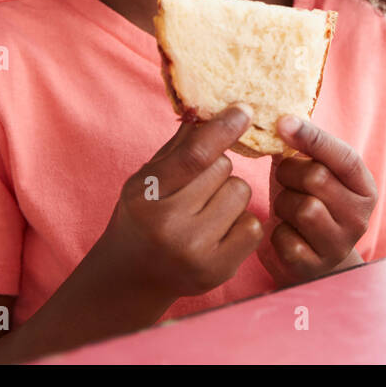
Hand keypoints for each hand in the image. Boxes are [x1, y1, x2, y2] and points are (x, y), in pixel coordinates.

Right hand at [89, 104, 263, 301]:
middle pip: (224, 169)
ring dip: (230, 195)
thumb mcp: (146, 179)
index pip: (194, 156)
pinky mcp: (218, 270)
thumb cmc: (142, 216)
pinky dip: (241, 223)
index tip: (244, 110)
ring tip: (205, 212)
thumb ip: (177, 147)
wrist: (132, 276)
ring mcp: (195, 252)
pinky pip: (253, 225)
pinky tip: (218, 233)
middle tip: (194, 191)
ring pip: (241, 193)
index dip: (222, 129)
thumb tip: (209, 110)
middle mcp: (169, 227)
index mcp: (146, 196)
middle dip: (216, 171)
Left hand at [258, 116, 376, 287]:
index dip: (312, 137)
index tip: (282, 121)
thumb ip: (305, 149)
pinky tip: (284, 232)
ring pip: (301, 207)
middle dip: (290, 173)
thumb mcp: (315, 174)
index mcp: (364, 188)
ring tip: (286, 208)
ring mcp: (340, 244)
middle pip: (317, 178)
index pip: (345, 156)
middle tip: (285, 178)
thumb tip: (278, 120)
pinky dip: (276, 232)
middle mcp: (360, 217)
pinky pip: (284, 237)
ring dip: (282, 203)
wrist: (310, 260)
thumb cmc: (309, 203)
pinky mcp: (315, 266)